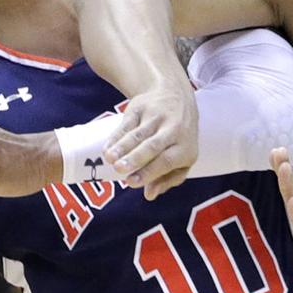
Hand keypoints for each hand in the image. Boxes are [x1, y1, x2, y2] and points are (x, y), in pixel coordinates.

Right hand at [103, 80, 197, 199]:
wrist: (176, 96)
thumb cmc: (179, 138)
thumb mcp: (182, 159)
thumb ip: (167, 180)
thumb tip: (149, 196)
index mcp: (186, 148)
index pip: (166, 161)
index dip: (149, 172)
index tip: (131, 182)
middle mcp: (174, 130)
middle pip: (153, 146)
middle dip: (135, 159)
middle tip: (119, 170)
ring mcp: (157, 117)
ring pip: (138, 134)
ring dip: (122, 147)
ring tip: (109, 159)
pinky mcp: (142, 107)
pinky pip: (127, 124)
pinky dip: (116, 137)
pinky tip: (107, 149)